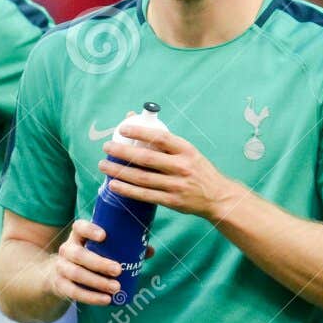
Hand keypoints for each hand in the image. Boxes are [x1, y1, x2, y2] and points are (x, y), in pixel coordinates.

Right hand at [52, 220, 123, 306]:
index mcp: (77, 236)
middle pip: (79, 255)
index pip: (79, 227)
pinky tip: (105, 300)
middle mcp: (67, 250)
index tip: (104, 236)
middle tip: (118, 270)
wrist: (61, 273)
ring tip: (116, 288)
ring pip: (76, 274)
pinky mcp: (60, 284)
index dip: (89, 230)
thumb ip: (124, 247)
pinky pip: (74, 292)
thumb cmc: (89, 256)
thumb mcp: (100, 249)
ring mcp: (61, 267)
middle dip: (99, 263)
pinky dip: (90, 297)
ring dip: (97, 282)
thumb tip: (149, 250)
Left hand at [100, 127, 233, 221]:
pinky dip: (128, 190)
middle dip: (122, 152)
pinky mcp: (172, 201)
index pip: (160, 138)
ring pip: (142, 178)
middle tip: (106, 148)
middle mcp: (182, 167)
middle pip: (146, 158)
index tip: (122, 129)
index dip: (140, 132)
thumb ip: (165, 142)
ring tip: (104, 165)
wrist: (218, 197)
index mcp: (186, 150)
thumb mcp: (188, 152)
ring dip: (120, 172)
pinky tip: (114, 185)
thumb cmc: (199, 170)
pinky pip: (145, 195)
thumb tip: (136, 120)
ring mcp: (176, 185)